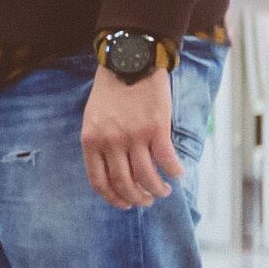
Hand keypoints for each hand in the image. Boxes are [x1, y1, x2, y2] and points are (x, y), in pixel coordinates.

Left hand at [84, 64, 181, 209]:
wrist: (128, 63)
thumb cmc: (110, 91)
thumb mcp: (93, 118)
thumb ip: (99, 143)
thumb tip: (113, 171)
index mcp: (91, 141)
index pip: (99, 180)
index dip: (113, 198)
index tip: (124, 205)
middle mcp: (110, 142)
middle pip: (124, 183)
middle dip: (137, 198)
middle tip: (147, 200)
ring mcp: (133, 137)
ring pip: (147, 176)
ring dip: (157, 189)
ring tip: (163, 191)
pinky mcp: (156, 129)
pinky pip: (167, 160)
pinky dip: (174, 172)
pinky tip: (177, 173)